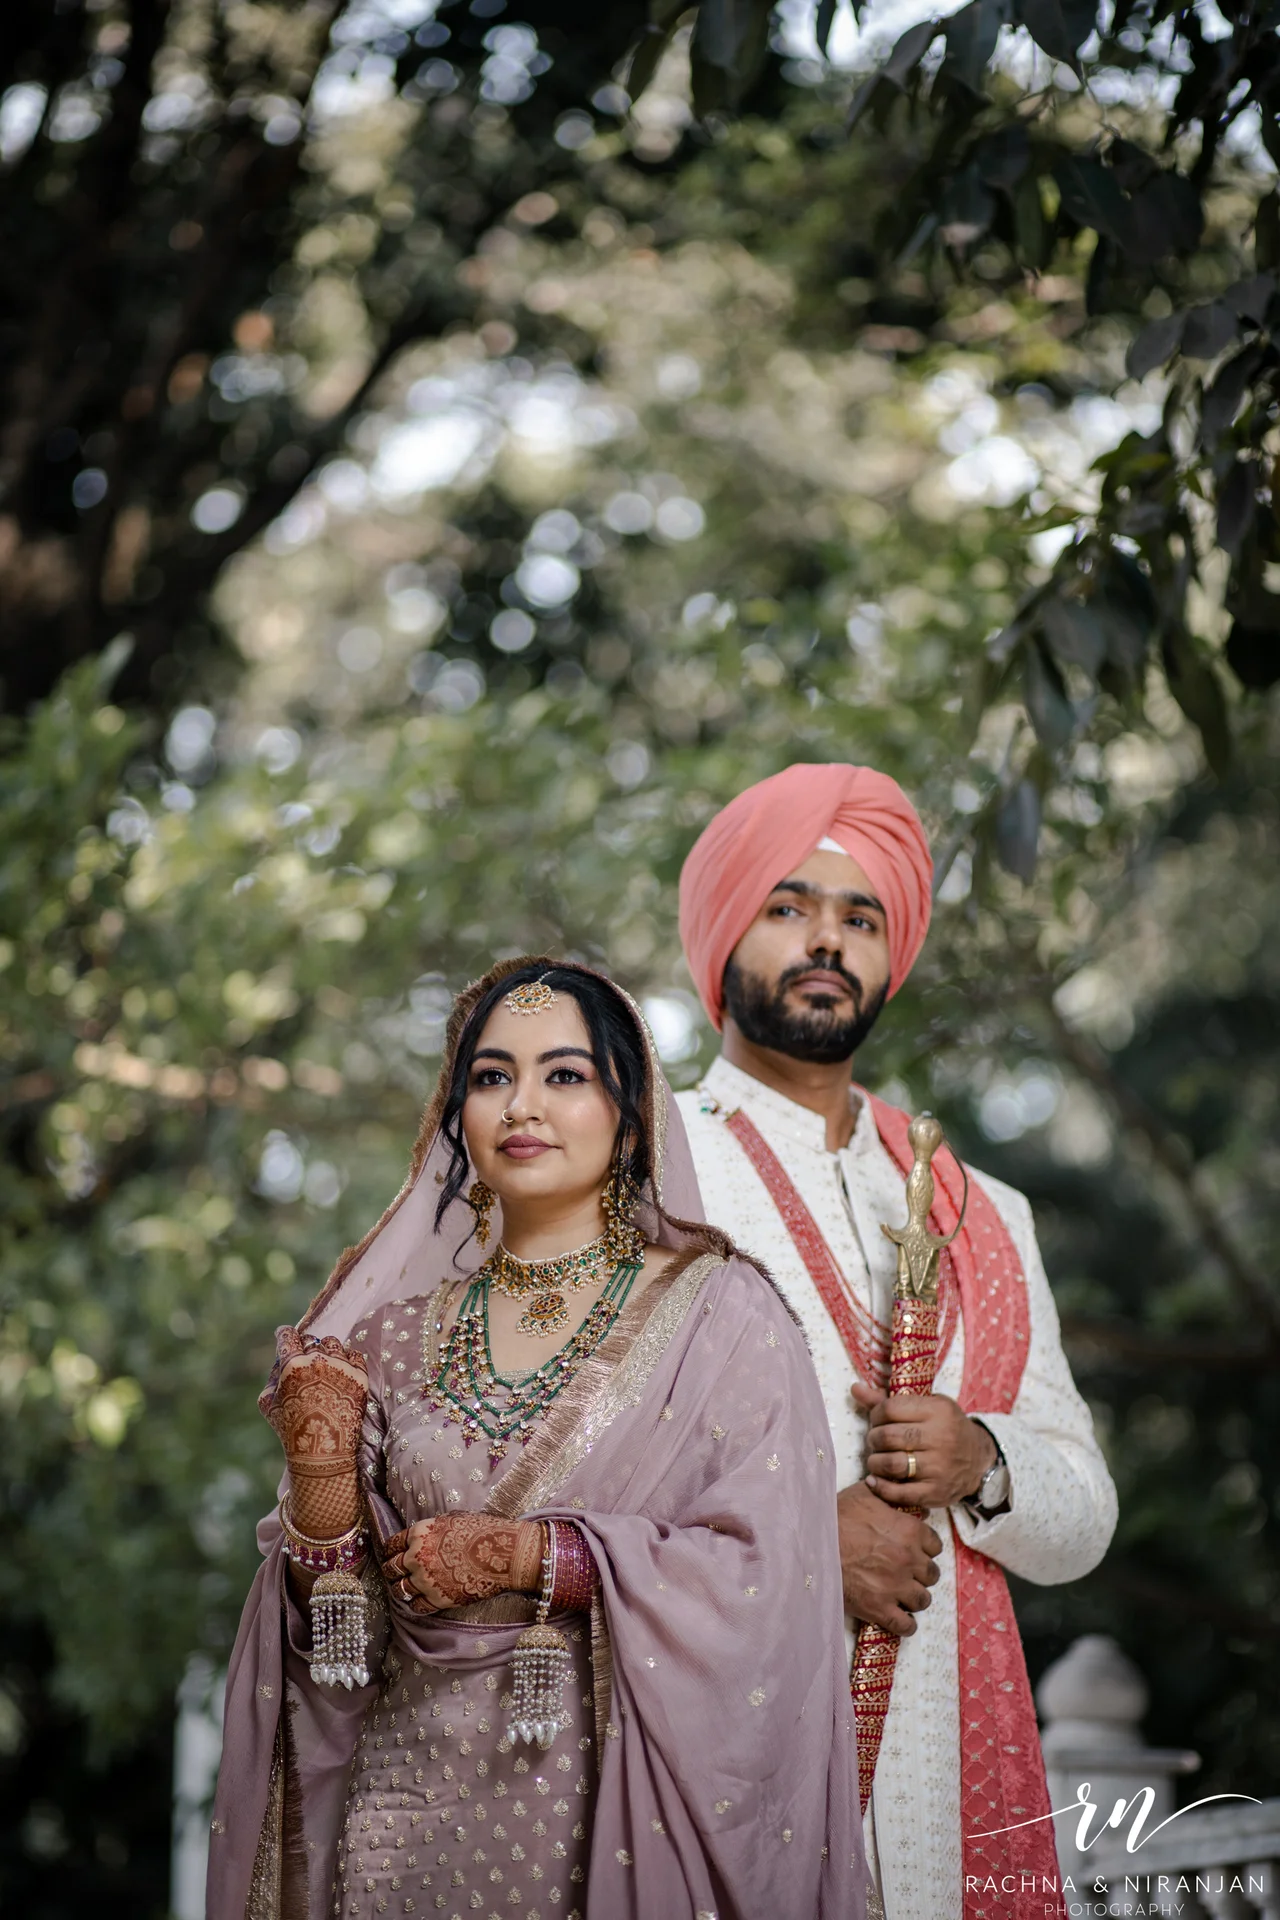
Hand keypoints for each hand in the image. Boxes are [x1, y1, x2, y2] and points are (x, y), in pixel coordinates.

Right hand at [261, 1328, 368, 1544]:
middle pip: (311, 1339)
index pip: (288, 1336)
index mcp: (292, 1365)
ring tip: (324, 1368)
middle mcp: (318, 1360)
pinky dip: (347, 1359)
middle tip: (305, 1360)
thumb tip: (280, 1358)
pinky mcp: (360, 1375)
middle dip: (305, 1347)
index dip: (284, 1335)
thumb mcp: (268, 1404)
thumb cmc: (291, 1430)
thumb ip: (272, 1376)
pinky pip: (354, 1354)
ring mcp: (341, 1366)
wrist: (323, 1453)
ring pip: (333, 1343)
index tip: (285, 1335)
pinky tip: (340, 1371)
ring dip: (326, 1351)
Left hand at [381, 1515, 544, 1614]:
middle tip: (393, 1574)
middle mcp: (417, 1557)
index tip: (390, 1556)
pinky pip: (416, 1607)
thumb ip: (430, 1531)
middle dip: (391, 1571)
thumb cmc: (483, 1531)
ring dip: (400, 1589)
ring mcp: (426, 1580)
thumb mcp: (451, 1520)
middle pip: (391, 1568)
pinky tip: (419, 1602)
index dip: (389, 1551)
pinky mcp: (438, 1599)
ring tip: (404, 1589)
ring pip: (399, 1590)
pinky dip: (415, 1605)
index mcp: (420, 1533)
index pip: (391, 1545)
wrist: (504, 1553)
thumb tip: (419, 1539)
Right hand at [836, 1480, 941, 1635]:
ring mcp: (896, 1587)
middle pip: (931, 1574)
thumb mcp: (864, 1494)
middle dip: (920, 1574)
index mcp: (909, 1531)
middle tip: (907, 1574)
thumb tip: (906, 1494)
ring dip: (914, 1598)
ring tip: (902, 1596)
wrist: (812, 1544)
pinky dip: (906, 1624)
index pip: (935, 1546)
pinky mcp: (880, 1609)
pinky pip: (906, 1625)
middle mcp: (909, 1560)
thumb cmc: (836, 1517)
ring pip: (922, 1600)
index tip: (915, 1552)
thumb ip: (890, 1494)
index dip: (925, 1549)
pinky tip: (898, 1618)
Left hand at [852, 1379, 996, 1509]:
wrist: (978, 1460)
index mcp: (938, 1411)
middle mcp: (941, 1438)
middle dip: (873, 1439)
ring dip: (875, 1463)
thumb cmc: (946, 1428)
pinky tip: (876, 1480)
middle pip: (887, 1437)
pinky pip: (900, 1492)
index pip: (890, 1409)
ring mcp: (939, 1467)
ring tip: (877, 1460)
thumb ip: (888, 1400)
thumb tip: (855, 1389)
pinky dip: (881, 1487)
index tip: (877, 1421)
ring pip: (891, 1464)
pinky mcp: (936, 1492)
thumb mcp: (926, 1406)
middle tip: (875, 1441)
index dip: (875, 1415)